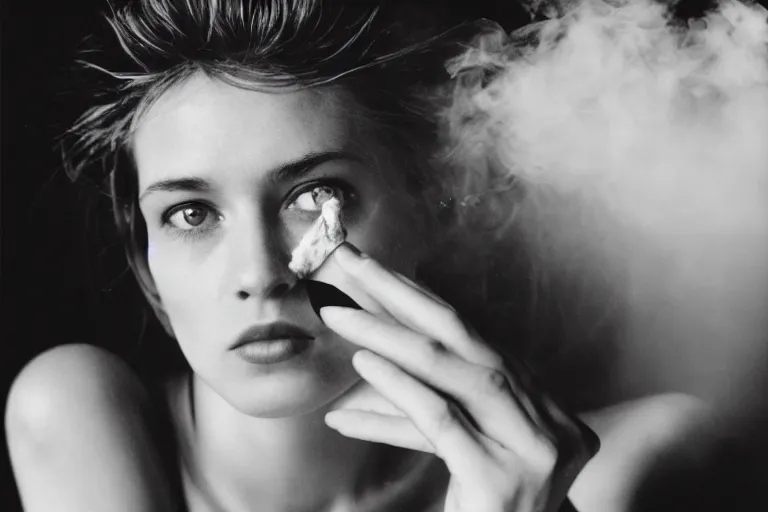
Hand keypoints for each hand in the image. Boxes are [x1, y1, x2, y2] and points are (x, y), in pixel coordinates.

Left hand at [320, 245, 598, 511]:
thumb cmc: (487, 508)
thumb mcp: (463, 448)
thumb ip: (431, 407)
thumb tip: (370, 364)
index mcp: (538, 404)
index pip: (473, 338)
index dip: (420, 298)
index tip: (376, 270)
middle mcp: (545, 418)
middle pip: (466, 338)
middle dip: (402, 294)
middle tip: (351, 262)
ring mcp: (530, 448)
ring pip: (453, 371)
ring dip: (388, 336)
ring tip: (338, 314)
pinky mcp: (500, 479)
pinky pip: (441, 420)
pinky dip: (400, 387)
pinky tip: (364, 363)